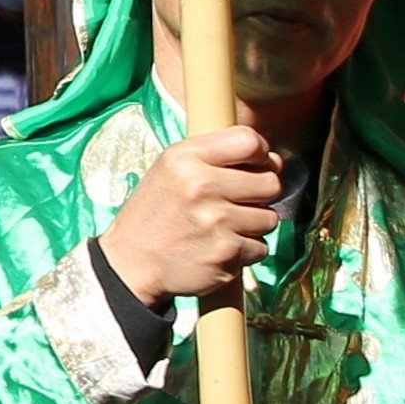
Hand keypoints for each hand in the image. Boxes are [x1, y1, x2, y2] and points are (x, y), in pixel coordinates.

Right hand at [100, 126, 282, 309]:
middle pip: (270, 182)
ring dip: (253, 226)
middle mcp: (201, 185)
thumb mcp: (169, 169)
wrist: (131, 263)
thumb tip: (273, 160)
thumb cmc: (155, 214)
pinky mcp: (228, 253)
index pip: (249, 141)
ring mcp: (217, 221)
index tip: (254, 166)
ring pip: (269, 218)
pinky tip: (219, 247)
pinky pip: (261, 248)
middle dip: (261, 194)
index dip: (261, 155)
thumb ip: (213, 156)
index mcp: (185, 158)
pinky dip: (245, 251)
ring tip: (223, 228)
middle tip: (237, 202)